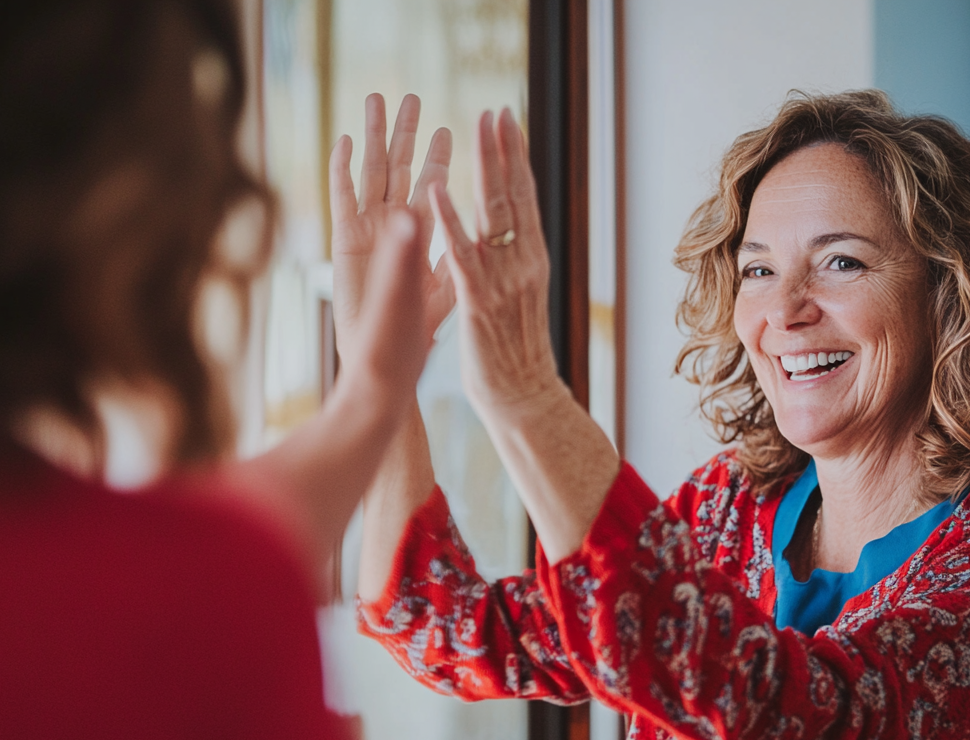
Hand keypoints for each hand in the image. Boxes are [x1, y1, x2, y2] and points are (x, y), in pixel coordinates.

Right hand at [330, 93, 454, 359]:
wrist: (381, 363)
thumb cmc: (414, 332)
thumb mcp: (446, 291)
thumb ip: (458, 258)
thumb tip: (483, 233)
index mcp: (421, 237)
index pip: (433, 187)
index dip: (441, 156)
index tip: (453, 125)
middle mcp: (393, 228)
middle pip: (400, 169)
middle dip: (406, 133)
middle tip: (412, 97)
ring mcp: (367, 231)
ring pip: (372, 172)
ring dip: (375, 136)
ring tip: (377, 100)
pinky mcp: (346, 241)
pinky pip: (344, 197)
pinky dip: (344, 168)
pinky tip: (347, 140)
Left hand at [429, 108, 563, 417]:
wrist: (524, 398)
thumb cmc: (515, 355)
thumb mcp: (518, 302)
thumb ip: (513, 267)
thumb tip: (511, 239)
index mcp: (532, 262)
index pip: (525, 199)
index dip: (516, 158)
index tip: (508, 122)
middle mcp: (523, 264)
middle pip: (513, 196)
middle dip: (503, 150)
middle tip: (495, 111)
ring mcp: (503, 281)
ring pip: (493, 214)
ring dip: (482, 169)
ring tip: (474, 129)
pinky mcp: (478, 301)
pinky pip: (460, 253)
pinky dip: (448, 219)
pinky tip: (437, 188)